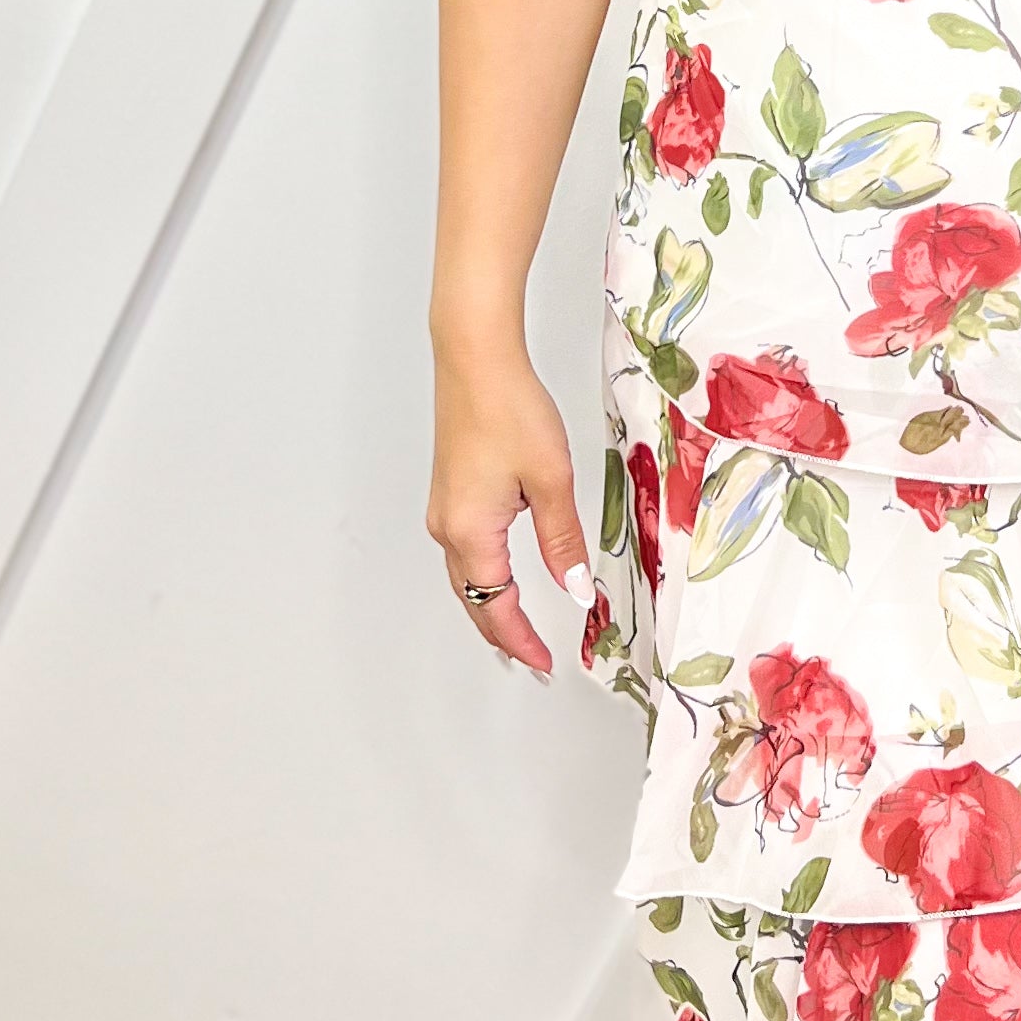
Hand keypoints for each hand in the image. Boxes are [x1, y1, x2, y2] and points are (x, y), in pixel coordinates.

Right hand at [426, 334, 593, 675]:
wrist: (475, 359)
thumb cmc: (509, 409)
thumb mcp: (551, 481)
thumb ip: (563, 542)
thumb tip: (576, 590)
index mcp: (471, 533)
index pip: (495, 607)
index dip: (522, 640)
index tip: (545, 662)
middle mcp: (448, 527)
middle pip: (472, 599)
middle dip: (502, 633)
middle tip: (533, 658)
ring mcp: (444, 509)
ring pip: (465, 577)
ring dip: (490, 606)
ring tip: (519, 630)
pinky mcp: (450, 491)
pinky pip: (464, 550)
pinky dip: (483, 576)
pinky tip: (502, 576)